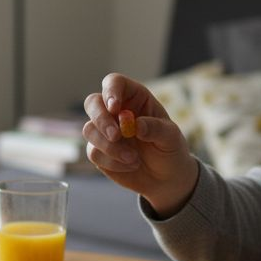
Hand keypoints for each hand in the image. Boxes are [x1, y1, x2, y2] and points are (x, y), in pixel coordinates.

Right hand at [82, 73, 199, 215]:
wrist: (165, 178)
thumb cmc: (170, 150)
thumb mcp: (171, 137)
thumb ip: (155, 128)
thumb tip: (136, 125)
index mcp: (134, 98)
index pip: (114, 83)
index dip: (111, 91)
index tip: (115, 107)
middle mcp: (115, 111)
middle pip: (92, 103)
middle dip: (101, 119)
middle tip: (116, 136)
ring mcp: (104, 131)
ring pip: (89, 130)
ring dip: (109, 146)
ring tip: (134, 159)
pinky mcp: (98, 151)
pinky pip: (94, 153)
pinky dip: (112, 162)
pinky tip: (130, 165)